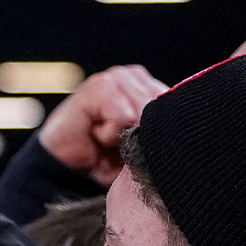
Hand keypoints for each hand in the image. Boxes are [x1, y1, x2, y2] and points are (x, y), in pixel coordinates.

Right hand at [35, 64, 165, 183]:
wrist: (66, 168)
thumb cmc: (106, 159)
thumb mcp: (143, 146)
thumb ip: (161, 133)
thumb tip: (179, 128)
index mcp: (150, 88)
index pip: (177, 105)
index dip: (161, 131)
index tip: (138, 144)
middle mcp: (136, 77)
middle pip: (161, 110)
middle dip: (142, 135)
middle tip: (118, 143)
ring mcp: (117, 77)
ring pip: (144, 112)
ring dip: (125, 136)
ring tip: (106, 139)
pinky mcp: (99, 85)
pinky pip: (122, 116)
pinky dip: (110, 134)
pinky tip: (96, 134)